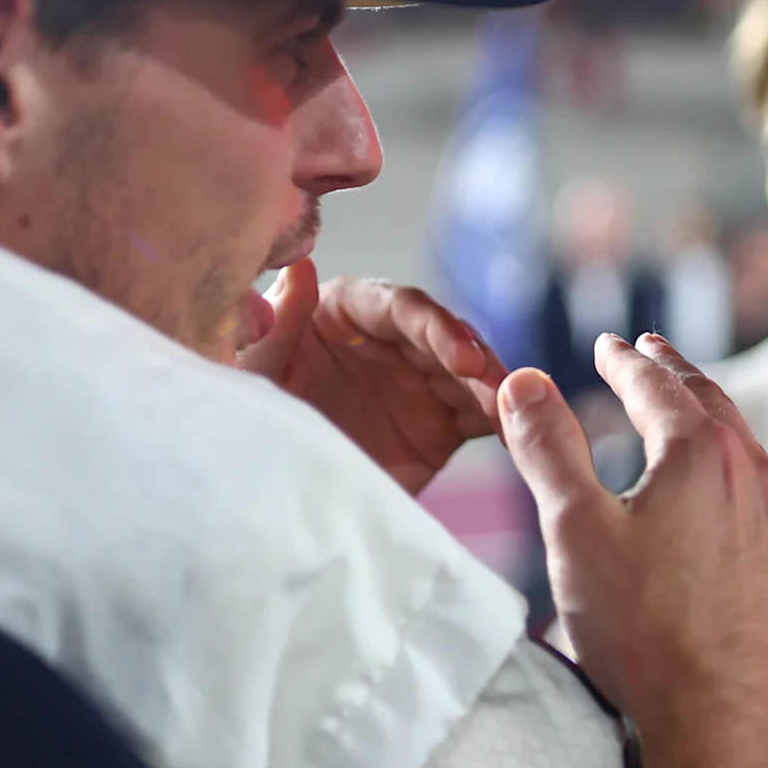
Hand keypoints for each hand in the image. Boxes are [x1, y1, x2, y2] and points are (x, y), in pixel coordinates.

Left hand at [239, 260, 507, 494]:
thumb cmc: (250, 423)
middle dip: (473, 359)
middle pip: (442, 337)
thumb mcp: (257, 375)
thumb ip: (281, 323)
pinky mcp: (438, 424)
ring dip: (492, 388)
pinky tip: (518, 433)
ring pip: (467, 374)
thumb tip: (305, 266)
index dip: (435, 326)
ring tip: (511, 411)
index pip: (399, 307)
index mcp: (344, 312)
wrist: (268, 501)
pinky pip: (477, 415)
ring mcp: (417, 381)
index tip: (463, 355)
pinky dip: (500, 421)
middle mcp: (387, 339)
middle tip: (496, 385)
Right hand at [500, 334, 767, 767]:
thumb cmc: (646, 632)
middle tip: (652, 353)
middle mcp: (755, 475)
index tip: (608, 346)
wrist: (728, 722)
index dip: (624, 360)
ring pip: (745, 450)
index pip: (655, 384)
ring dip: (710, 421)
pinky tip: (722, 499)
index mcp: (701, 452)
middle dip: (675, 374)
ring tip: (687, 415)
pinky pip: (762, 499)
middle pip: (711, 403)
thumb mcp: (575, 531)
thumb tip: (521, 382)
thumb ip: (547, 449)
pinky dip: (733, 475)